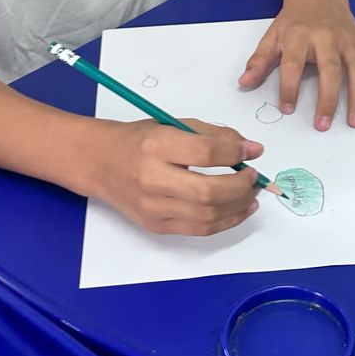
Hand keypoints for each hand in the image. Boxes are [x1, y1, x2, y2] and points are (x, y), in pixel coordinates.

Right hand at [90, 117, 263, 235]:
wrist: (100, 163)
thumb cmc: (138, 141)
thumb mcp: (172, 125)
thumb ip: (212, 135)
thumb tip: (250, 148)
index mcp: (155, 146)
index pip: (205, 153)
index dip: (235, 153)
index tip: (251, 151)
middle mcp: (151, 179)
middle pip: (208, 192)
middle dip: (241, 186)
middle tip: (254, 177)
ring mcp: (152, 207)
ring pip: (207, 216)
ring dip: (239, 207)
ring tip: (252, 195)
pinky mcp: (156, 226)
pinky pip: (199, 230)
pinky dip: (225, 222)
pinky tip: (238, 210)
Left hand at [239, 0, 354, 129]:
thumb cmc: (294, 19)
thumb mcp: (272, 35)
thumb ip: (259, 61)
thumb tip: (244, 84)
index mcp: (300, 36)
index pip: (293, 64)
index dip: (289, 87)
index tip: (287, 109)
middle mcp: (327, 38)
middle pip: (330, 69)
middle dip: (328, 98)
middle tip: (323, 125)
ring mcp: (349, 41)